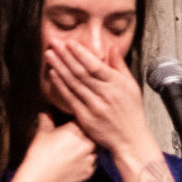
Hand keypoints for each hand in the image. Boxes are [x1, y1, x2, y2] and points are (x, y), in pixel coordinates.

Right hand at [18, 112, 97, 181]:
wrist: (40, 178)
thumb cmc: (39, 154)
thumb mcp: (42, 133)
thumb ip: (47, 120)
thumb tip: (46, 113)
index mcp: (76, 129)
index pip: (83, 121)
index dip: (79, 123)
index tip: (75, 125)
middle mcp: (87, 143)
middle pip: (93, 135)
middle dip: (86, 136)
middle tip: (76, 140)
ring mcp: (90, 158)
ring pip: (96, 150)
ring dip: (89, 150)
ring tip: (77, 152)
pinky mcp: (89, 172)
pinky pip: (93, 164)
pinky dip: (87, 163)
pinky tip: (77, 163)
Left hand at [43, 38, 157, 162]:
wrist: (131, 140)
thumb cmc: (132, 111)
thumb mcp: (131, 86)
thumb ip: (120, 66)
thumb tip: (111, 47)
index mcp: (117, 84)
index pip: (95, 66)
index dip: (81, 53)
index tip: (69, 42)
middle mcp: (106, 95)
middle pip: (81, 72)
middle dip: (65, 56)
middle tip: (54, 42)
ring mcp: (95, 107)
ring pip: (74, 84)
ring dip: (60, 67)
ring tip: (49, 54)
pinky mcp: (86, 118)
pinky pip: (71, 99)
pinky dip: (61, 86)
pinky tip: (53, 74)